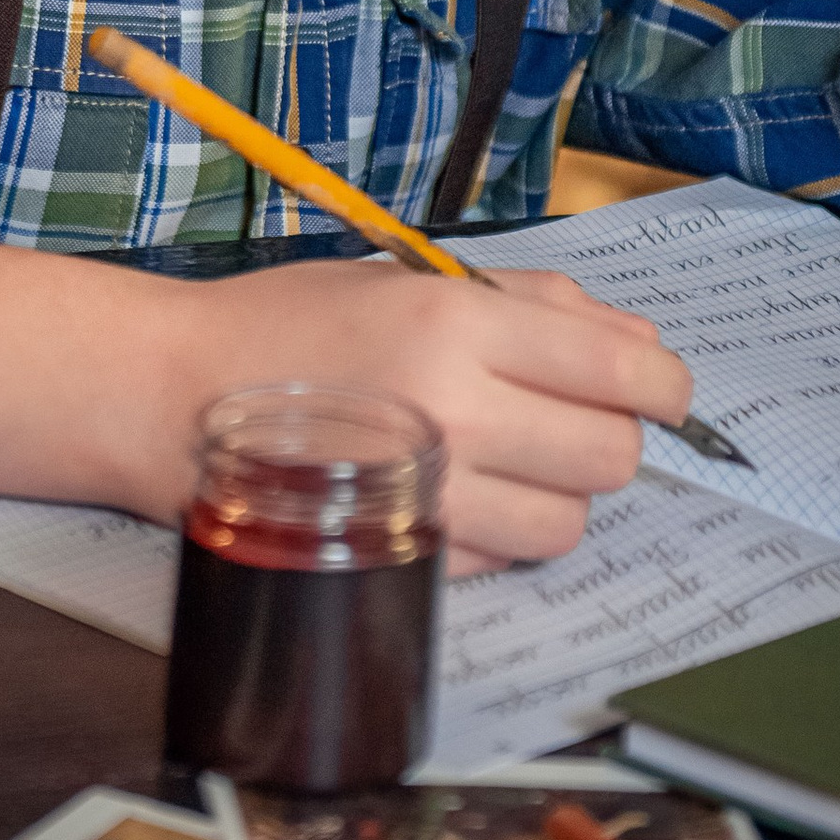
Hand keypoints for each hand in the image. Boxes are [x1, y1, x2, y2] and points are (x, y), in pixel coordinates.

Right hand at [142, 259, 694, 571]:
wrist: (173, 393)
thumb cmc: (290, 324)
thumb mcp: (411, 278)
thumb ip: (534, 305)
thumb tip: (639, 341)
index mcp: (458, 324)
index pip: (622, 370)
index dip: (666, 386)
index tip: (662, 390)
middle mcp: (452, 411)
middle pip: (611, 456)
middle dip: (607, 438)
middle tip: (566, 418)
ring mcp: (428, 494)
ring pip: (568, 524)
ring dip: (556, 495)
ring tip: (504, 459)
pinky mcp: (402, 555)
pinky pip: (506, 562)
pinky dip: (501, 534)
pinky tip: (456, 493)